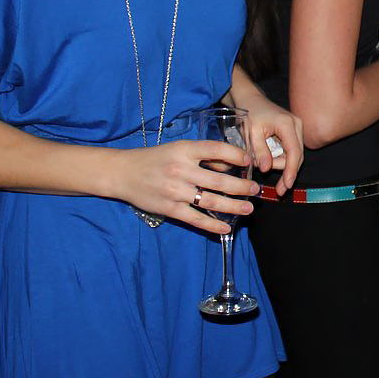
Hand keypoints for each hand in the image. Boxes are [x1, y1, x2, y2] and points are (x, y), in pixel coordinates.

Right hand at [118, 140, 259, 234]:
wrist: (124, 173)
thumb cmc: (155, 159)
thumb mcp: (179, 149)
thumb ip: (203, 156)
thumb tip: (230, 166)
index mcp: (184, 150)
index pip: (215, 149)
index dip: (235, 155)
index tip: (249, 161)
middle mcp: (181, 170)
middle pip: (219, 180)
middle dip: (241, 187)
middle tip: (255, 190)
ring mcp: (175, 191)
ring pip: (211, 201)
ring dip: (233, 206)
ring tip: (248, 208)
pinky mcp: (170, 208)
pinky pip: (195, 219)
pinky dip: (213, 225)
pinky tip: (226, 228)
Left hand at [241, 92, 303, 196]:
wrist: (252, 100)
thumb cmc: (250, 113)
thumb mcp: (251, 133)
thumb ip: (259, 150)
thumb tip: (266, 169)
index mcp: (287, 124)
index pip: (294, 152)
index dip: (291, 170)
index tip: (287, 185)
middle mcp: (297, 125)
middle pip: (297, 155)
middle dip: (287, 172)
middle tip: (274, 185)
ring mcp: (297, 128)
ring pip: (295, 155)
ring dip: (282, 165)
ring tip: (263, 165)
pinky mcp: (295, 132)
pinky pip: (291, 150)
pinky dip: (282, 159)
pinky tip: (270, 161)